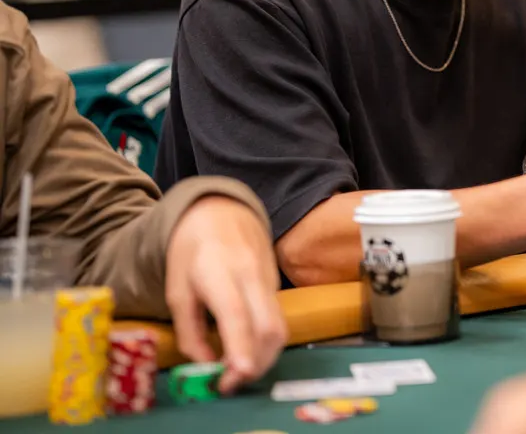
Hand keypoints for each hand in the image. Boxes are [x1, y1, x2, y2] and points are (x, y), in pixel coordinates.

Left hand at [165, 196, 287, 392]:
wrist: (222, 211)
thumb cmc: (192, 251)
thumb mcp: (176, 289)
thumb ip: (188, 330)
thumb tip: (206, 365)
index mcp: (218, 271)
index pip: (235, 312)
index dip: (239, 345)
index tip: (238, 373)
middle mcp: (250, 275)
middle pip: (268, 326)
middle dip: (255, 363)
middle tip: (231, 384)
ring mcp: (269, 279)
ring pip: (279, 327)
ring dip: (263, 358)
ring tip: (237, 373)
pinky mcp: (277, 285)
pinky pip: (277, 320)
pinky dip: (265, 344)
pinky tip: (247, 352)